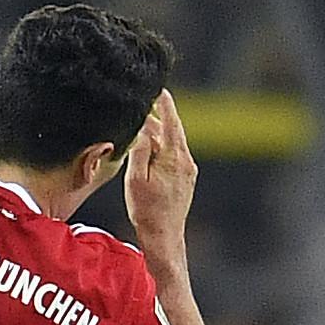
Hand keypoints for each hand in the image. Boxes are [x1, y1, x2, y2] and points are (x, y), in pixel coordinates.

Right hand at [124, 90, 196, 246]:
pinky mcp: (186, 179)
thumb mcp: (136, 178)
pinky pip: (174, 155)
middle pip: (172, 131)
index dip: (165, 105)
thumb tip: (143, 130)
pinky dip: (162, 147)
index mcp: (173, 157)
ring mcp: (187, 170)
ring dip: (159, 134)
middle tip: (147, 104)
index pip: (170, 122)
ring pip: (173, 144)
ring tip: (144, 126)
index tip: (159, 91)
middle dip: (160, 117)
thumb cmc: (147, 209)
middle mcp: (185, 161)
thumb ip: (140, 151)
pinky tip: (151, 150)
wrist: (165, 234)